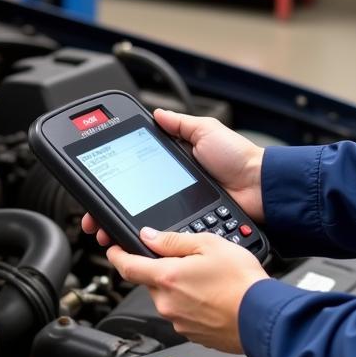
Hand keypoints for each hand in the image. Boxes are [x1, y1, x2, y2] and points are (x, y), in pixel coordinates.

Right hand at [81, 109, 264, 244]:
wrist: (261, 188)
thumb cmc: (239, 158)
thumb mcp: (206, 131)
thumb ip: (180, 124)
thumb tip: (157, 114)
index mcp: (174, 167)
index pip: (134, 175)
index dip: (112, 184)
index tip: (95, 191)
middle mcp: (172, 190)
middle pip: (131, 204)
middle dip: (107, 213)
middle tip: (94, 221)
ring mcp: (180, 210)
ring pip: (143, 224)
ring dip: (120, 230)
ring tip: (105, 234)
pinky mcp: (191, 228)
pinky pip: (164, 237)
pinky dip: (145, 241)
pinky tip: (130, 243)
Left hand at [106, 227, 267, 353]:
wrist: (264, 318)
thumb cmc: (242, 283)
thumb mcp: (208, 245)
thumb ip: (173, 241)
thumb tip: (150, 237)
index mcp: (166, 278)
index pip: (126, 266)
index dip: (116, 255)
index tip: (113, 249)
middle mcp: (167, 303)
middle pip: (152, 282)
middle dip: (163, 271)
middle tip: (190, 263)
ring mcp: (179, 322)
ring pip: (169, 299)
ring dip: (180, 288)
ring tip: (210, 281)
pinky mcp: (192, 335)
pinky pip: (184, 315)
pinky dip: (193, 305)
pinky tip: (214, 298)